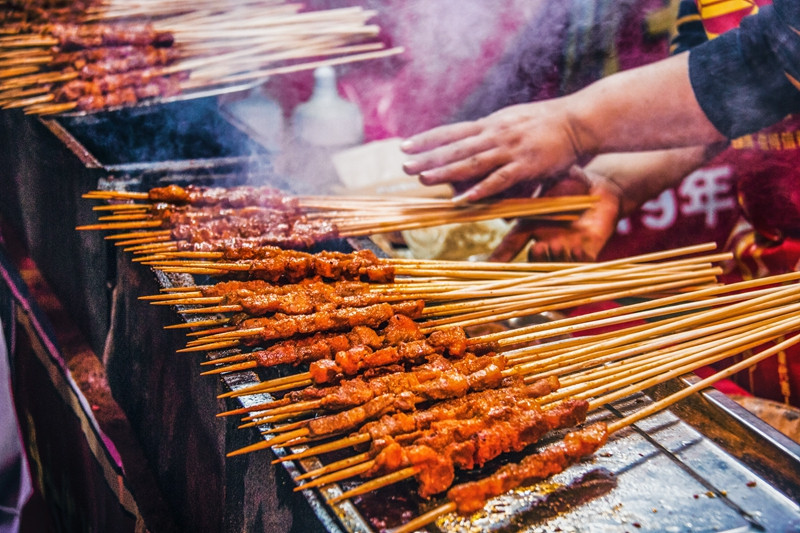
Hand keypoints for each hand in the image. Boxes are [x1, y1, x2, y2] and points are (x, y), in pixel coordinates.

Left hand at [400, 101, 581, 202]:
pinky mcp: (527, 165)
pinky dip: (480, 190)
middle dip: (428, 157)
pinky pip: (499, 180)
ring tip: (424, 179)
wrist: (581, 120)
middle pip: (456, 147)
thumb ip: (495, 134)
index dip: (428, 139)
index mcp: (492, 125)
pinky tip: (462, 199)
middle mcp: (496, 134)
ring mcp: (510, 149)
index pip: (453, 132)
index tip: (406, 145)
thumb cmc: (550, 123)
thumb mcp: (516, 121)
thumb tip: (475, 143)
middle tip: (404, 166)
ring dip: (446, 172)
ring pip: (472, 162)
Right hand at [488, 166, 621, 261]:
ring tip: (557, 245)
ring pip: (557, 264)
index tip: (488, 266)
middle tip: (537, 247)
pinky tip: (577, 249)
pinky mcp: (589, 250)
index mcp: (532, 227)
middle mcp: (547, 241)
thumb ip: (526, 185)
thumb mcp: (546, 181)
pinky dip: (578, 259)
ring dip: (555, 258)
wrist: (601, 186)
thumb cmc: (569, 181)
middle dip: (536, 258)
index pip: (511, 245)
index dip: (500, 257)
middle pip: (535, 260)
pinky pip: (583, 263)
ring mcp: (568, 248)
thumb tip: (501, 181)